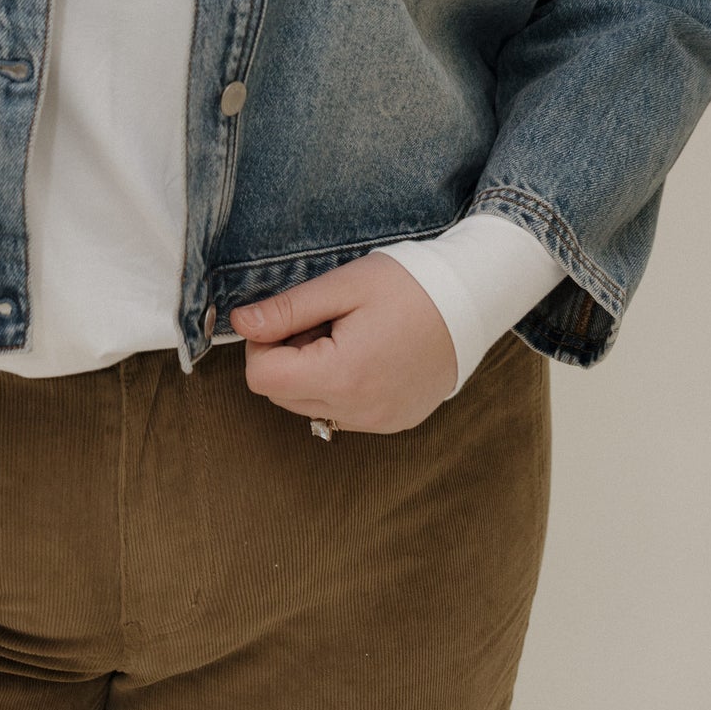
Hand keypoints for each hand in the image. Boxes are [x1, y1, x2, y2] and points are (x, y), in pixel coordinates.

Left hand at [228, 252, 458, 433]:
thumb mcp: (342, 286)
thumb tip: (240, 323)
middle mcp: (357, 410)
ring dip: (310, 374)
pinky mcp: (392, 423)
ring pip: (308, 407)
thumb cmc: (407, 287)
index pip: (261, 378)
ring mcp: (377, 422)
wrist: (470, 303)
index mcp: (341, 375)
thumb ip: (287, 309)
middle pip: (280, 396)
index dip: (261, 345)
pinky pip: (341, 412)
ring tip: (344, 336)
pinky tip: (364, 354)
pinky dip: (338, 386)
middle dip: (286, 358)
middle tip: (319, 322)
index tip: (287, 319)